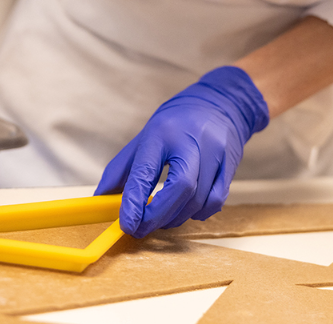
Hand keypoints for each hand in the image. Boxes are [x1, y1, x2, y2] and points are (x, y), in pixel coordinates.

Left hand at [95, 66, 267, 237]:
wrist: (219, 103)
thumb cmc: (177, 122)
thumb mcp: (145, 135)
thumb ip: (122, 167)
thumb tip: (101, 196)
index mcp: (162, 133)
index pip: (146, 170)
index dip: (134, 201)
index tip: (126, 223)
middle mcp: (191, 142)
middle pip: (180, 188)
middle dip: (158, 216)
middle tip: (140, 229)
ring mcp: (214, 153)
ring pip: (198, 199)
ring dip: (175, 217)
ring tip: (160, 219)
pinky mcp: (230, 165)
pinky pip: (216, 201)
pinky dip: (198, 213)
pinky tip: (186, 210)